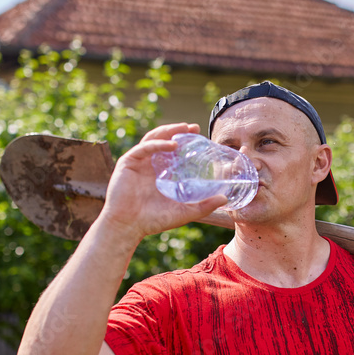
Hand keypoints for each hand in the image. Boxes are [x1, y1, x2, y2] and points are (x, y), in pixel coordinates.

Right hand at [98, 123, 226, 238]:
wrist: (128, 227)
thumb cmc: (153, 220)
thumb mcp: (183, 212)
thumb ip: (203, 206)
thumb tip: (225, 198)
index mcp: (160, 173)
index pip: (173, 151)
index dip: (185, 141)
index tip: (201, 136)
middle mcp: (149, 164)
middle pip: (164, 139)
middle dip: (178, 130)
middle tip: (194, 127)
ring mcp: (138, 162)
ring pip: (153, 138)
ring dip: (168, 131)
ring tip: (184, 128)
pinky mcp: (127, 163)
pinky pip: (144, 148)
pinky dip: (158, 144)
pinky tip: (172, 144)